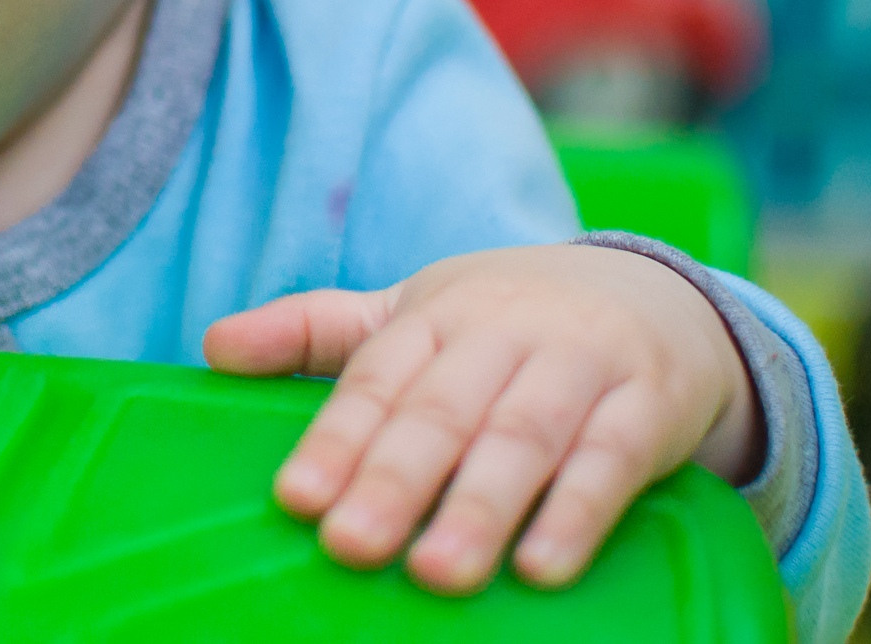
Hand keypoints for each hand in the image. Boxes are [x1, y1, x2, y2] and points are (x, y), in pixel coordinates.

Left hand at [203, 244, 759, 594]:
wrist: (658, 297)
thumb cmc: (506, 323)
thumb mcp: (413, 315)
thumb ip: (313, 333)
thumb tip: (212, 348)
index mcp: (438, 315)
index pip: (378, 378)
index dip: (336, 438)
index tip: (296, 500)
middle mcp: (505, 332)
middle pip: (442, 410)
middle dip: (394, 479)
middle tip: (350, 546)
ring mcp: (580, 363)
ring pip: (523, 436)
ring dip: (479, 507)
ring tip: (436, 574)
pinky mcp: (650, 403)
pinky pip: (612, 459)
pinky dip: (577, 513)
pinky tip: (540, 568)